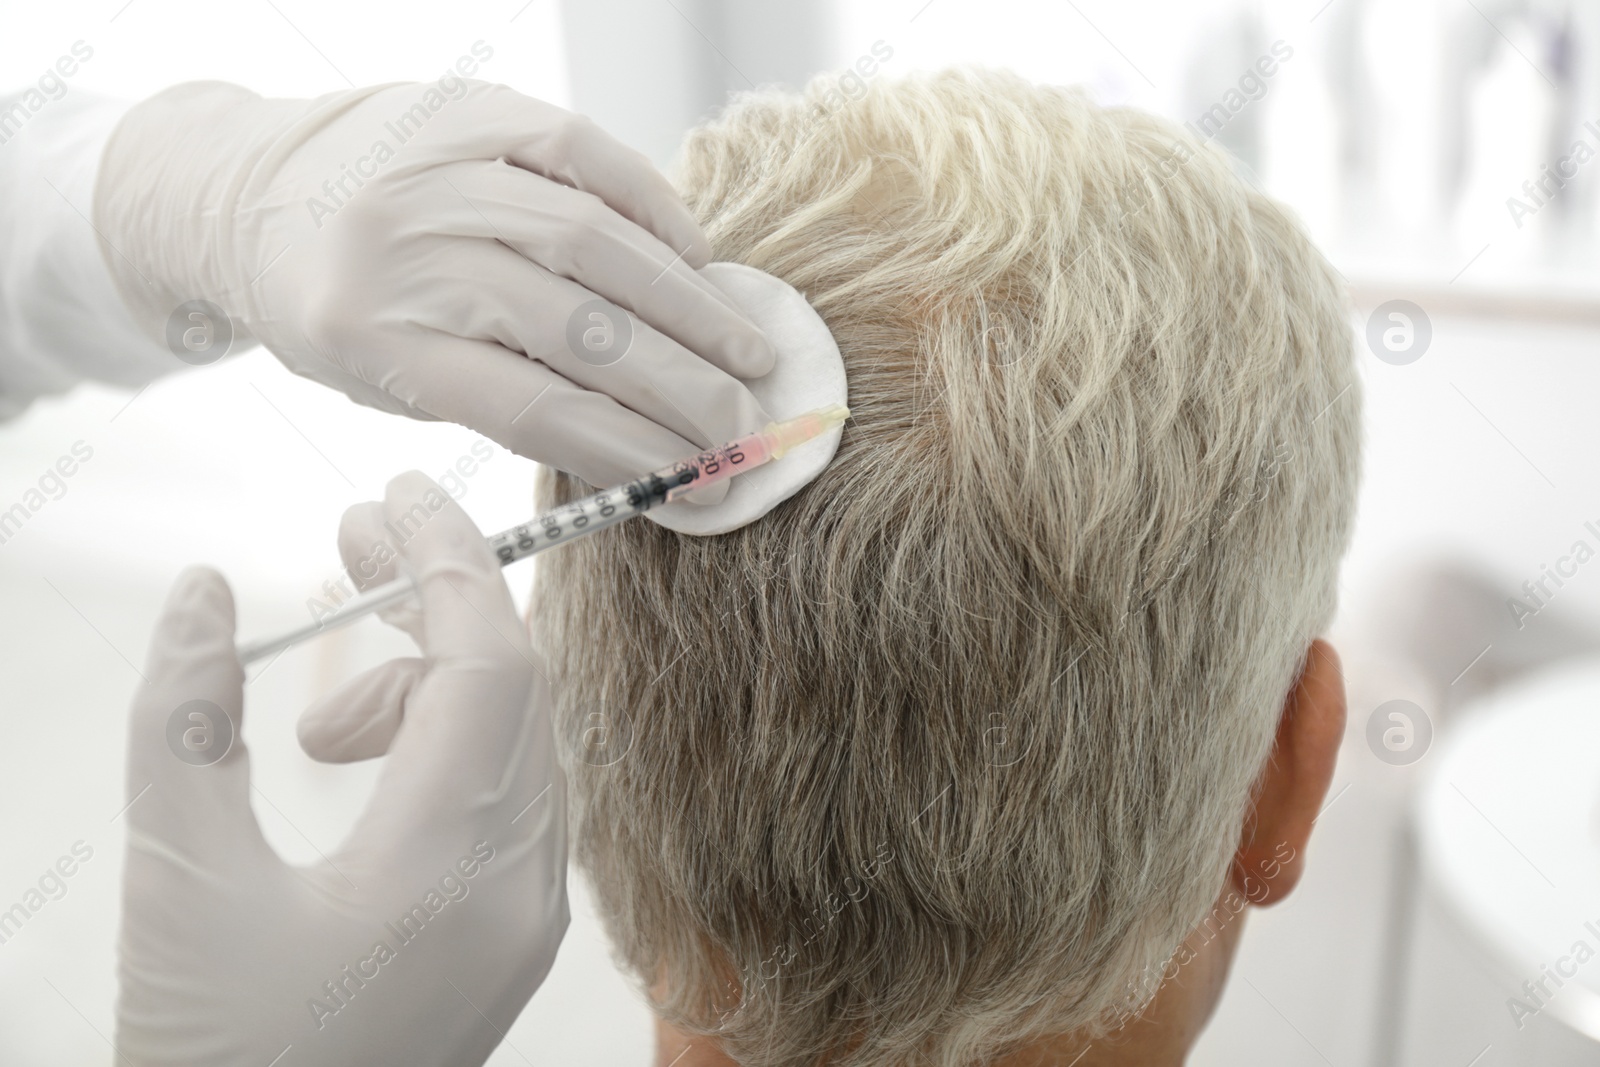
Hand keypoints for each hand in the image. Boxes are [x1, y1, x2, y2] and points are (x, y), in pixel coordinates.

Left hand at [94, 75, 774, 499]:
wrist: (243, 187)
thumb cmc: (333, 307)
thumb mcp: (388, 381)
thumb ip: (501, 400)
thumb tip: (643, 435)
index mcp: (377, 337)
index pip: (535, 408)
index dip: (630, 450)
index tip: (698, 481)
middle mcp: (408, 249)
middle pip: (579, 330)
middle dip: (682, 389)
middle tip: (746, 429)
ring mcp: (440, 170)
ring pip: (596, 243)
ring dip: (690, 306)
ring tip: (748, 353)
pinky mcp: (471, 108)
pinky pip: (587, 154)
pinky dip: (653, 209)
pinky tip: (699, 262)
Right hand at [118, 473, 564, 1064]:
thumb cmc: (211, 1052)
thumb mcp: (175, 878)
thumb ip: (185, 719)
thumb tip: (207, 591)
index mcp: (448, 869)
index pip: (489, 662)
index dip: (446, 560)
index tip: (395, 493)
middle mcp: (521, 891)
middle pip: (515, 690)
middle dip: (435, 604)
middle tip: (351, 546)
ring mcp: (530, 921)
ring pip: (517, 741)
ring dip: (428, 689)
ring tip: (319, 730)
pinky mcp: (515, 940)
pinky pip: (513, 797)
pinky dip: (449, 749)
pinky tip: (365, 767)